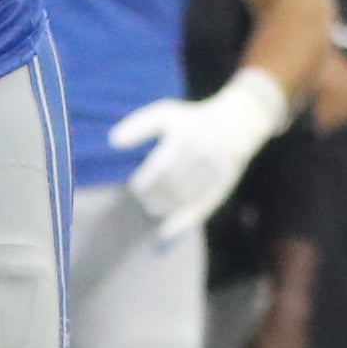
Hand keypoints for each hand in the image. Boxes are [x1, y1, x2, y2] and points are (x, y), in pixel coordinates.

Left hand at [113, 70, 291, 238]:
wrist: (234, 127)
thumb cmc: (190, 121)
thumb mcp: (164, 114)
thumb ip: (139, 127)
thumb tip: (113, 141)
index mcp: (186, 137)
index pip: (160, 169)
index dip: (145, 182)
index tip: (136, 186)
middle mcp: (204, 154)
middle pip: (172, 186)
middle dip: (153, 197)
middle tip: (144, 200)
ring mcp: (215, 173)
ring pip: (184, 199)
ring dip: (165, 208)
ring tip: (154, 208)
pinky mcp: (223, 187)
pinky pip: (201, 209)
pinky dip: (183, 223)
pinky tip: (165, 233)